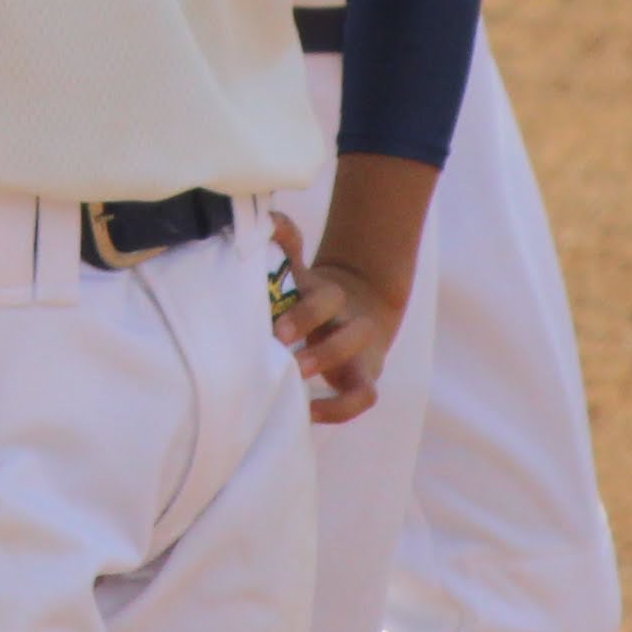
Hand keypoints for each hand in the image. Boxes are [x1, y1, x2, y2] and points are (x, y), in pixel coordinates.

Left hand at [265, 209, 408, 425]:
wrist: (361, 311)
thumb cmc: (316, 297)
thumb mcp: (302, 273)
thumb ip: (286, 246)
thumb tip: (266, 217)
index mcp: (331, 296)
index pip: (326, 297)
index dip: (304, 312)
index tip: (275, 330)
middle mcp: (351, 324)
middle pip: (348, 330)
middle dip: (318, 341)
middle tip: (282, 348)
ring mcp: (361, 353)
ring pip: (360, 365)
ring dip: (331, 373)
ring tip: (296, 379)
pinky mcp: (365, 379)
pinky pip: (362, 399)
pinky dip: (338, 410)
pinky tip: (308, 414)